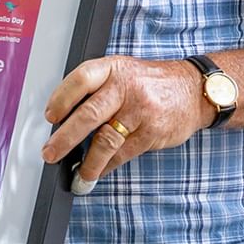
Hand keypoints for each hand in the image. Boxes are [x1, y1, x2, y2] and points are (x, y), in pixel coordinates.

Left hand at [41, 55, 210, 193]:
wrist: (194, 89)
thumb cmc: (150, 82)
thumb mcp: (123, 71)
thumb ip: (97, 88)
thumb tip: (64, 118)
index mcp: (113, 68)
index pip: (81, 80)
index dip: (62, 98)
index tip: (50, 117)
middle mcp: (125, 88)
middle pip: (89, 115)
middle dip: (65, 138)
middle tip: (50, 153)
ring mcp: (140, 111)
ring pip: (106, 140)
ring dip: (88, 162)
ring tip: (78, 174)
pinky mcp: (152, 132)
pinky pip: (123, 153)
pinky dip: (107, 165)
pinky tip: (98, 171)